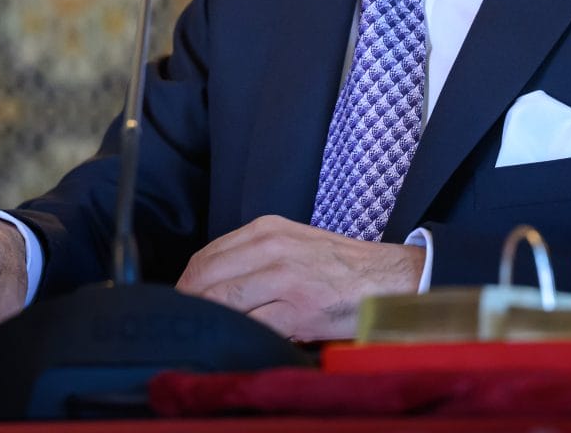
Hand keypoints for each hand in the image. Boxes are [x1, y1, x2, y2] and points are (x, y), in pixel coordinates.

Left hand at [173, 214, 422, 340]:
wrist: (387, 278)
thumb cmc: (339, 265)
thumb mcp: (292, 243)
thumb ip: (255, 256)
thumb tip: (213, 285)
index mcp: (267, 229)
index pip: (206, 257)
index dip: (187, 284)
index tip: (183, 301)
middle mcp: (272, 247)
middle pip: (207, 278)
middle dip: (190, 304)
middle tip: (188, 323)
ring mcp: (285, 278)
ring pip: (225, 302)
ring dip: (211, 320)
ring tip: (209, 333)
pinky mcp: (300, 309)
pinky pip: (254, 326)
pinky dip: (242, 335)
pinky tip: (242, 340)